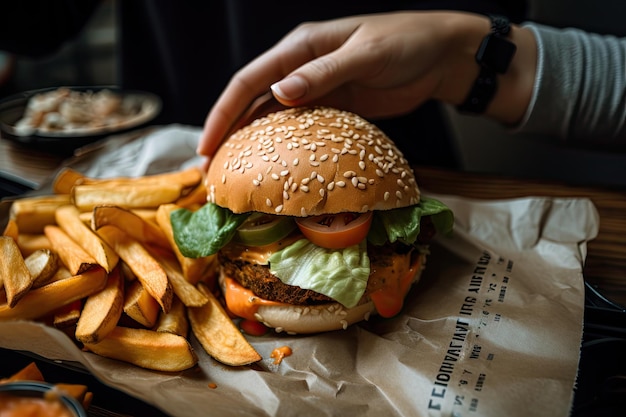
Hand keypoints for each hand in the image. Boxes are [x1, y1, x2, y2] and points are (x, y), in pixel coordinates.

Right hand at [198, 11, 535, 158]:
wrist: (439, 55)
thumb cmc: (405, 44)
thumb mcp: (366, 55)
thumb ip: (324, 72)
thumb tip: (280, 92)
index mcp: (301, 47)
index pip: (250, 79)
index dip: (224, 112)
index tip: (208, 145)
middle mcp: (300, 67)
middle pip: (252, 99)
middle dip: (228, 130)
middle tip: (210, 167)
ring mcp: (315, 87)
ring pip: (270, 115)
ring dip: (250, 140)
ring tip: (232, 171)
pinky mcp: (332, 105)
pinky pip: (298, 126)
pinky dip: (281, 143)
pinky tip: (271, 164)